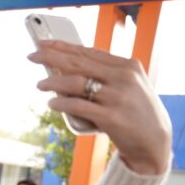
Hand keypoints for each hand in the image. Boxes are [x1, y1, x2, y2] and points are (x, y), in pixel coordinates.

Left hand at [29, 40, 171, 175]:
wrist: (153, 141)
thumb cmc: (134, 111)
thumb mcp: (128, 85)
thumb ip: (105, 74)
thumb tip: (66, 67)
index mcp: (127, 66)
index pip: (89, 51)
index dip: (63, 46)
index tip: (44, 43)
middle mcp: (123, 78)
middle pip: (78, 63)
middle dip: (51, 58)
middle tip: (32, 57)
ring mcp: (117, 98)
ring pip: (75, 83)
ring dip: (52, 82)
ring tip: (39, 84)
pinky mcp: (111, 118)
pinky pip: (78, 106)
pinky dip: (61, 103)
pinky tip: (51, 102)